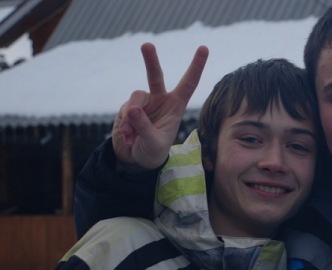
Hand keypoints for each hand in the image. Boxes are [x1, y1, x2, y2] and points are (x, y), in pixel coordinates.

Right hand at [112, 43, 208, 169]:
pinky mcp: (128, 107)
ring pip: (136, 96)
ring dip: (132, 114)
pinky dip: (124, 122)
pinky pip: (125, 109)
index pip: (188, 84)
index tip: (204, 48)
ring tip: (131, 133)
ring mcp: (143, 102)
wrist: (135, 159)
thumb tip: (133, 109)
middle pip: (155, 76)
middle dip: (150, 60)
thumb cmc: (152, 152)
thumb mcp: (153, 144)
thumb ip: (144, 127)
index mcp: (175, 106)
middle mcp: (160, 100)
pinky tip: (127, 135)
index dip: (196, 66)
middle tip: (147, 46)